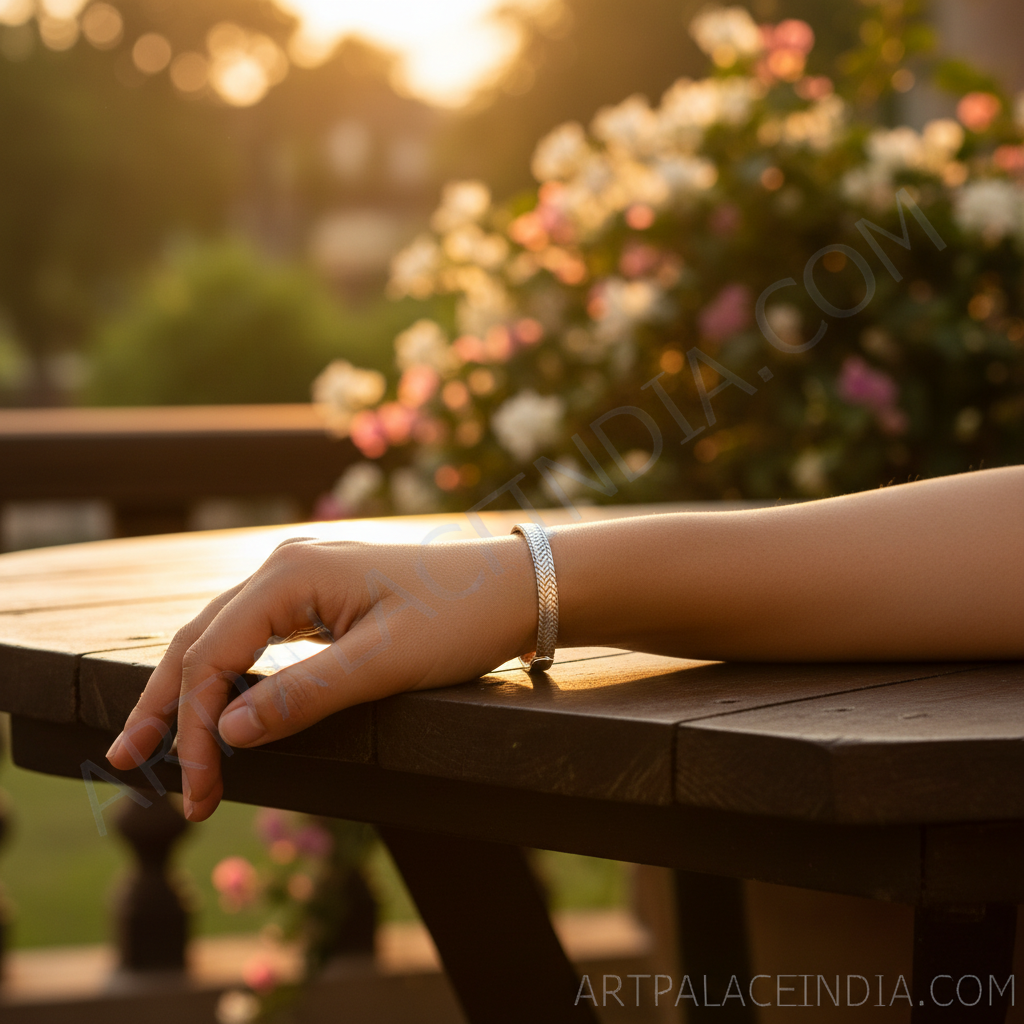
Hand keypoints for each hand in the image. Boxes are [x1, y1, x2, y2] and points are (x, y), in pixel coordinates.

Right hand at [106, 534, 535, 820]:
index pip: (212, 656)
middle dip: (166, 706)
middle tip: (131, 766)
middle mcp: (283, 568)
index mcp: (290, 575)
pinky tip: (215, 707)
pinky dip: (227, 677)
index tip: (197, 792)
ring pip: (222, 638)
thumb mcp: (384, 663)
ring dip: (189, 692)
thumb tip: (224, 734)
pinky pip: (254, 638)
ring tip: (157, 745)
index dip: (192, 726)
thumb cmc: (459, 617)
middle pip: (201, 640)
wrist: (512, 586)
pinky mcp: (317, 597)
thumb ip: (303, 696)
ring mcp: (300, 579)